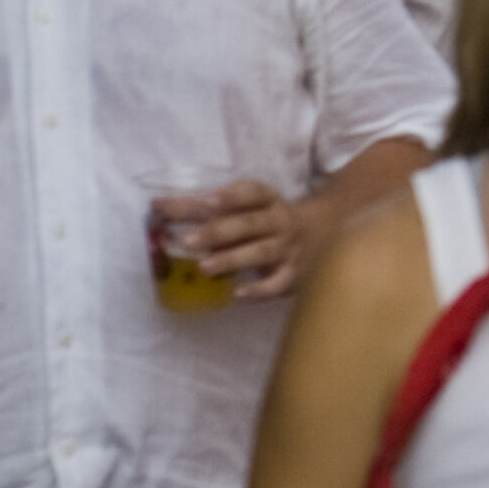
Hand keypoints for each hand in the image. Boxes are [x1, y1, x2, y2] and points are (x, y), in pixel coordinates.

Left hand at [154, 178, 325, 299]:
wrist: (325, 231)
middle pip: (251, 224)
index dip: (231, 196)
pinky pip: (278, 284)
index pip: (251, 193)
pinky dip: (259, 290)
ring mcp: (289, 249)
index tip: (205, 200)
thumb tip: (163, 210)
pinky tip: (238, 294)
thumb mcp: (255, 206)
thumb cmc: (272, 219)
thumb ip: (218, 209)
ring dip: (232, 258)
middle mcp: (280, 221)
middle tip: (188, 240)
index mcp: (269, 200)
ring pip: (261, 253)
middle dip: (219, 231)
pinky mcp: (293, 275)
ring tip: (204, 266)